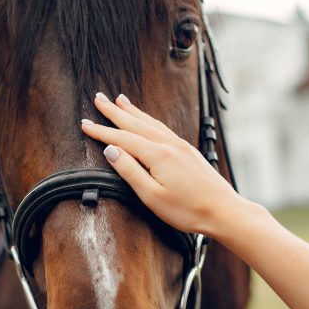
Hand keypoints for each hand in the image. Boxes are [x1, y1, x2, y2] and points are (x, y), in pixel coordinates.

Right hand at [81, 92, 243, 236]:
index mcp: (157, 155)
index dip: (101, 131)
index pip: (122, 138)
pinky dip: (149, 119)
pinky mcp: (188, 150)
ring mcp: (180, 145)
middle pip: (135, 123)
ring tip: (120, 100)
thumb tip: (111, 150)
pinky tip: (147, 120)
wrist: (224, 210)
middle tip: (99, 98)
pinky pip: (162, 128)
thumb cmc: (188, 210)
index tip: (84, 124)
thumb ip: (130, 171)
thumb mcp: (152, 196)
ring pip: (150, 122)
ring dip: (133, 111)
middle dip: (115, 111)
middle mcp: (169, 144)